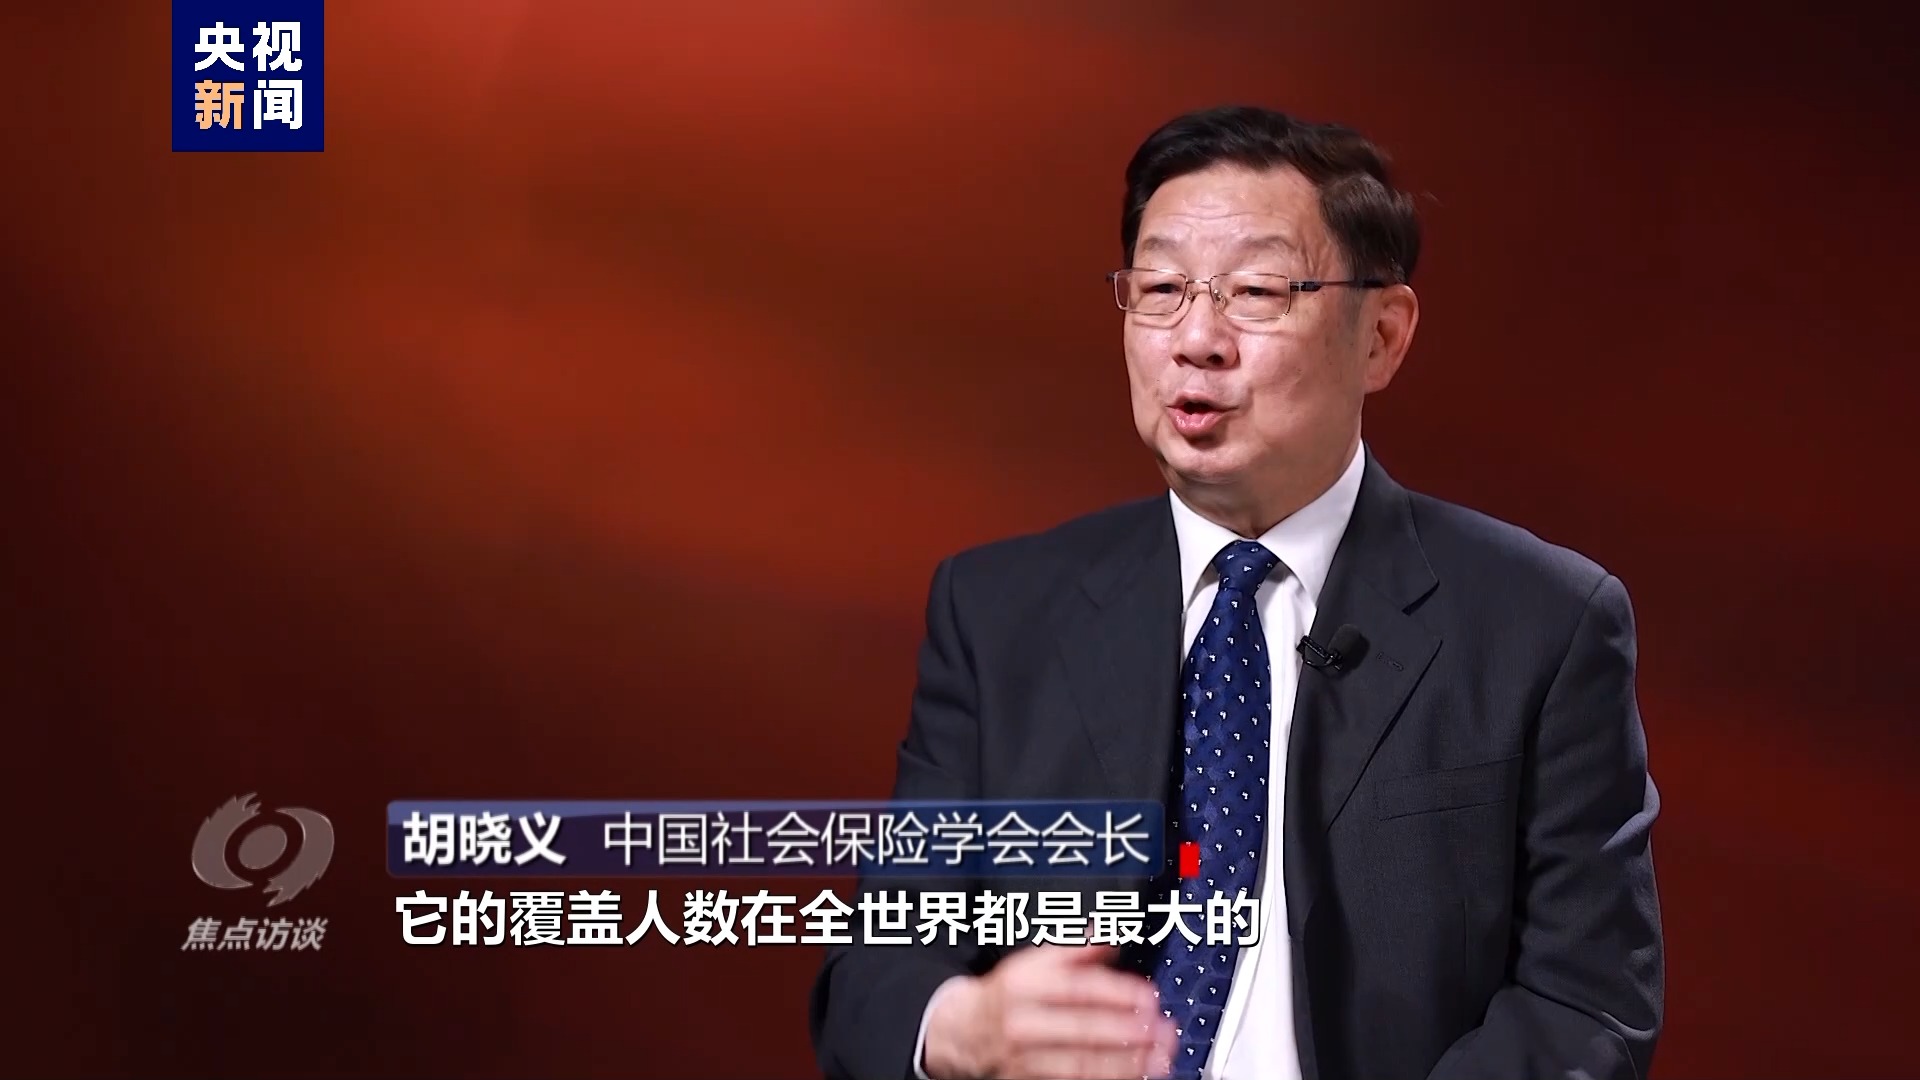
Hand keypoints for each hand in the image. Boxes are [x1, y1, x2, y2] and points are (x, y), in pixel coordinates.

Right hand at [922, 939, 1176, 1078]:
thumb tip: (1111, 934)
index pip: (1077, 988)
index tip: (1149, 996)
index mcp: (1025, 984)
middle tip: (1162, 1030)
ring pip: (1080, 1064)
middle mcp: (1023, 1021)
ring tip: (1156, 1057)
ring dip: (1124, 1063)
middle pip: (1082, 1029)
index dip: (1117, 993)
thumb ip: (1075, 951)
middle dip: (1128, 1032)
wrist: (962, 1031)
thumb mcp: (1032, 962)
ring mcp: (1024, 1057)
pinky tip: (1131, 1074)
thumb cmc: (1006, 995)